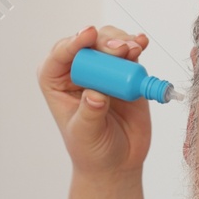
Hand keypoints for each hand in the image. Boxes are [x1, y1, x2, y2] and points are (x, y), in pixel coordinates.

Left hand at [39, 25, 152, 179]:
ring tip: (135, 49)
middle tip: (121, 50)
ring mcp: (102, 70)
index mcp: (56, 82)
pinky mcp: (124, 73)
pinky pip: (130, 53)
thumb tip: (96, 94)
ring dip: (123, 41)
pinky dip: (137, 45)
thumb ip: (90, 113)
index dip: (74, 43)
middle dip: (104, 42)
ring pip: (109, 42)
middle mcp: (78, 71)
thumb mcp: (85, 135)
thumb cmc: (91, 151)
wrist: (117, 163)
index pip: (60, 55)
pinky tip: (142, 43)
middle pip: (89, 44)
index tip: (89, 35)